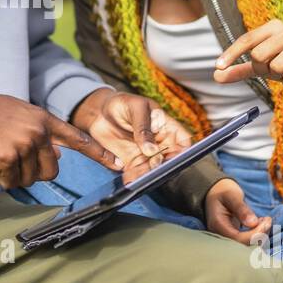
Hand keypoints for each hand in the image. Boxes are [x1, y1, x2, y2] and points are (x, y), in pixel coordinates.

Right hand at [0, 90, 122, 189]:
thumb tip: (58, 154)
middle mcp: (36, 133)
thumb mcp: (20, 112)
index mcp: (43, 119)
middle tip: (14, 157)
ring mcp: (21, 147)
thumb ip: (41, 131)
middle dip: (36, 171)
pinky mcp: (5, 161)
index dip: (99, 154)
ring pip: (30, 179)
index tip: (118, 165)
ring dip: (15, 175)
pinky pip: (11, 184)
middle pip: (51, 170)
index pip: (78, 138)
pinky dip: (1, 179)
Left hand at [72, 90, 192, 183]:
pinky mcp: (132, 161)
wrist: (100, 110)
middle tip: (154, 168)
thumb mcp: (135, 108)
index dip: (183, 151)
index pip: (183, 141)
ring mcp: (146, 154)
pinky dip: (134, 178)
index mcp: (166, 126)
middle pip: (169, 160)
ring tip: (139, 177)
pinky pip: (137, 173)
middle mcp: (159, 143)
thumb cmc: (123, 103)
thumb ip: (143, 127)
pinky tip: (130, 179)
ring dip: (148, 175)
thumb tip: (151, 149)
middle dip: (164, 167)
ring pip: (153, 169)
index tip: (174, 158)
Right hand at [203, 177, 271, 244]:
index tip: (266, 221)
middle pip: (244, 245)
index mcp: (218, 225)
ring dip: (261, 234)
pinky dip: (259, 234)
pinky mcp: (235, 237)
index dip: (256, 234)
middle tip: (268, 219)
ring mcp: (228, 237)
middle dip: (260, 234)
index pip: (239, 239)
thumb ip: (241, 209)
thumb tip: (253, 223)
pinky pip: (249, 241)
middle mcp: (222, 235)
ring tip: (265, 220)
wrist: (216, 193)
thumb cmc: (223, 192)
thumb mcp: (231, 195)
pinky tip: (261, 223)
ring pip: (248, 245)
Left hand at [213, 18, 282, 97]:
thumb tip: (216, 76)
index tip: (218, 66)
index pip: (247, 39)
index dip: (232, 53)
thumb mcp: (262, 65)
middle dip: (262, 69)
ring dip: (278, 76)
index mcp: (273, 27)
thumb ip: (240, 70)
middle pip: (259, 55)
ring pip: (276, 67)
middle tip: (272, 70)